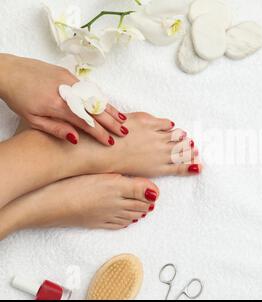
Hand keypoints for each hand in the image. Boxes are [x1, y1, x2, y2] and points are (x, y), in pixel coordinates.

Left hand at [0, 54, 127, 145]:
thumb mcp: (32, 119)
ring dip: (111, 110)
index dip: (100, 134)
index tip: (110, 142)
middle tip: (124, 133)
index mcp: (57, 105)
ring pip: (95, 98)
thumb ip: (56, 129)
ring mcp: (70, 81)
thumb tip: (76, 138)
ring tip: (123, 120)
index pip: (85, 122)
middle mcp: (67, 92)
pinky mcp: (69, 74)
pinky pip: (89, 89)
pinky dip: (101, 98)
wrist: (9, 72)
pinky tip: (109, 106)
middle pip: (95, 110)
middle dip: (112, 123)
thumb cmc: (18, 97)